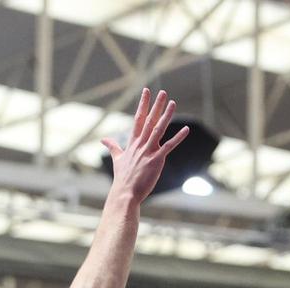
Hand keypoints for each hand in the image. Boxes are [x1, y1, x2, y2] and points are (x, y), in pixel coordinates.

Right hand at [102, 88, 190, 202]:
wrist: (124, 193)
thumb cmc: (122, 178)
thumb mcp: (117, 159)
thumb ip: (112, 147)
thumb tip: (103, 139)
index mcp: (133, 143)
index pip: (138, 119)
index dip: (143, 105)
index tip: (147, 91)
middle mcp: (140, 144)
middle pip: (149, 121)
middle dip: (156, 106)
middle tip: (163, 92)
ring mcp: (148, 152)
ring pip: (158, 129)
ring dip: (166, 116)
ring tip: (173, 103)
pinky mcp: (156, 160)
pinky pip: (168, 146)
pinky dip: (178, 138)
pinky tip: (186, 130)